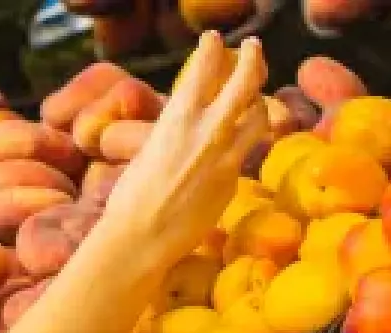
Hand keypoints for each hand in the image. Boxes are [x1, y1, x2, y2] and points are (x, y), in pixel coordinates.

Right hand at [101, 33, 269, 274]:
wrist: (141, 236)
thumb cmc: (131, 198)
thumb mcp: (148, 151)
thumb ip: (172, 133)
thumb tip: (184, 124)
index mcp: (177, 119)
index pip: (202, 69)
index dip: (211, 48)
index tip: (214, 39)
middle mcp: (207, 131)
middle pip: (244, 82)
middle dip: (252, 58)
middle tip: (253, 47)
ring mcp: (226, 155)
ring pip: (259, 114)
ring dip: (259, 101)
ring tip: (256, 98)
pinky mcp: (233, 178)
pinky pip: (247, 150)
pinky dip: (246, 139)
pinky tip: (242, 140)